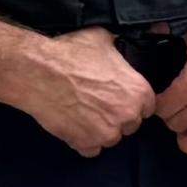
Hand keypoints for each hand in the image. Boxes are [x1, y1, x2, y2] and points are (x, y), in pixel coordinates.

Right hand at [7, 26, 158, 159]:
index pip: (148, 106)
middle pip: (130, 124)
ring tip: (84, 113)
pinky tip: (74, 125)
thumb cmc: (71, 53)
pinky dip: (83, 141)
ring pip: (111, 138)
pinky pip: (91, 150)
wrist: (38, 72)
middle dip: (118, 116)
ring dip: (101, 130)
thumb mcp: (104, 39)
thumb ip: (122, 45)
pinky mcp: (85, 144)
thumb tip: (132, 37)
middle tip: (98, 104)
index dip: (133, 101)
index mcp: (139, 92)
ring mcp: (106, 133)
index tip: (119, 97)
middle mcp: (127, 115)